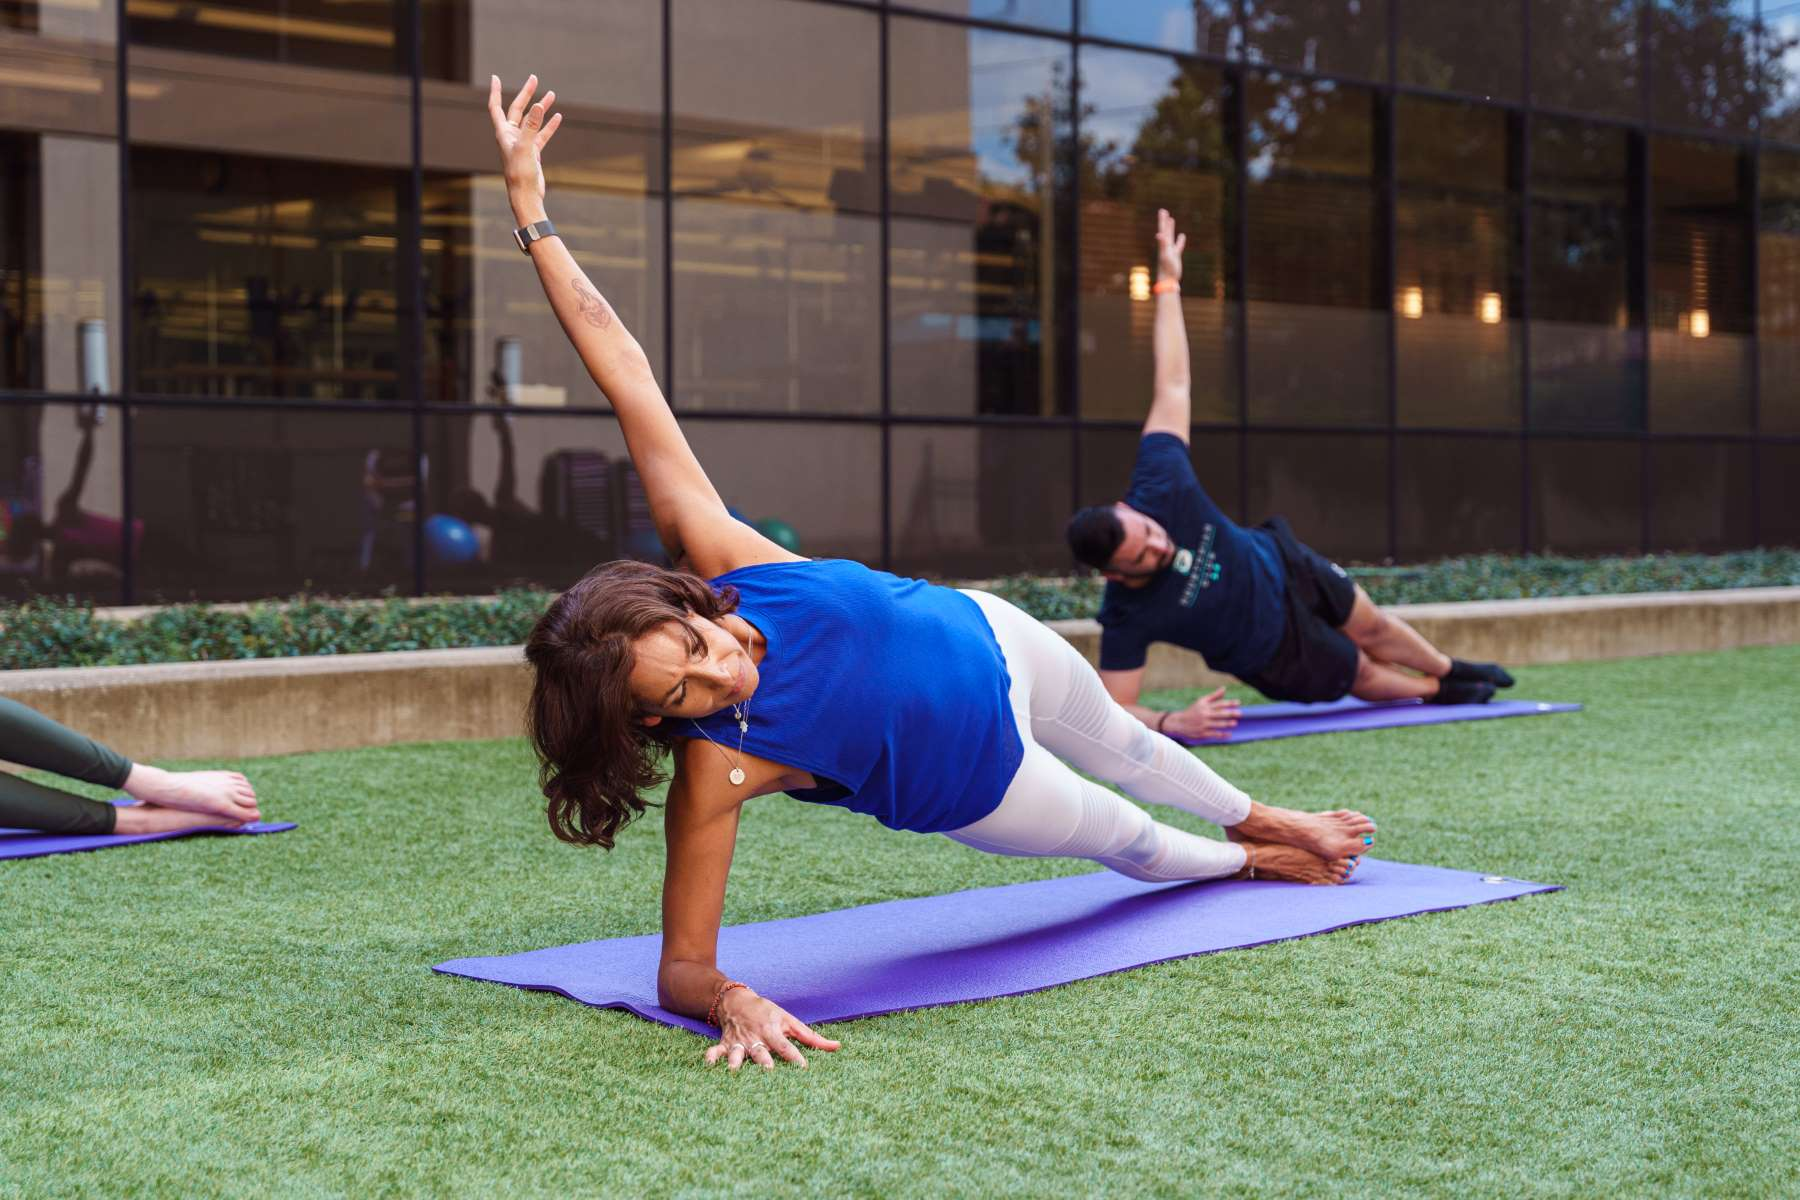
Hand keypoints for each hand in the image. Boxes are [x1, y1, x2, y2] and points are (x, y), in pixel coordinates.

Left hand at [486, 74, 562, 223]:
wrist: (526, 195)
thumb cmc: (520, 174)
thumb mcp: (526, 147)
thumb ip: (531, 125)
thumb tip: (538, 105)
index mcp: (503, 133)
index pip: (496, 107)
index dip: (496, 92)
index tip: (496, 77)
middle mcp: (511, 136)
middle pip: (517, 110)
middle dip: (526, 94)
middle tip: (534, 79)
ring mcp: (523, 144)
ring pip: (532, 121)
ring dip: (541, 108)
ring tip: (552, 95)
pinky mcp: (533, 152)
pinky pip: (541, 134)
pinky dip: (549, 125)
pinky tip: (557, 117)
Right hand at [703, 988, 840, 1071]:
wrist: (737, 1000)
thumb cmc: (767, 1012)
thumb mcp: (789, 1020)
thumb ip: (812, 1037)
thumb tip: (837, 1047)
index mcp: (773, 1032)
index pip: (786, 1047)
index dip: (795, 1057)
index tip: (803, 1069)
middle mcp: (756, 1038)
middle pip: (761, 1052)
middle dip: (764, 1062)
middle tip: (768, 1072)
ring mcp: (739, 1041)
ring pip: (737, 1053)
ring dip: (736, 1061)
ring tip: (734, 1071)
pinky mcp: (725, 1043)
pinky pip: (716, 1051)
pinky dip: (711, 1057)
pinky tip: (708, 1065)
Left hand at [1155, 207, 1184, 285]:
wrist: (1168, 281)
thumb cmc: (1167, 269)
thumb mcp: (1166, 255)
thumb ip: (1163, 244)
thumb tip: (1158, 234)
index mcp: (1163, 245)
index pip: (1163, 229)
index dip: (1162, 220)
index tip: (1162, 211)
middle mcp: (1166, 247)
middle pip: (1165, 231)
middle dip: (1165, 221)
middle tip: (1164, 211)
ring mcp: (1171, 251)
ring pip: (1171, 237)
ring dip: (1171, 228)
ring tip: (1171, 219)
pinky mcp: (1175, 256)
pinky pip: (1178, 246)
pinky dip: (1180, 241)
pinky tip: (1182, 236)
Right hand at [1163, 686, 1238, 740]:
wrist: (1179, 723)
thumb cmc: (1192, 711)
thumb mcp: (1201, 702)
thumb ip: (1213, 696)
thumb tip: (1224, 689)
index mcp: (1205, 706)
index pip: (1219, 704)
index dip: (1229, 703)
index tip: (1238, 703)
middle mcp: (1204, 714)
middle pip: (1219, 713)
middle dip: (1230, 713)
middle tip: (1240, 713)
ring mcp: (1203, 724)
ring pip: (1217, 724)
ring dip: (1227, 724)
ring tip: (1235, 723)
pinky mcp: (1202, 733)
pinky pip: (1214, 734)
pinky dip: (1222, 734)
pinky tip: (1229, 734)